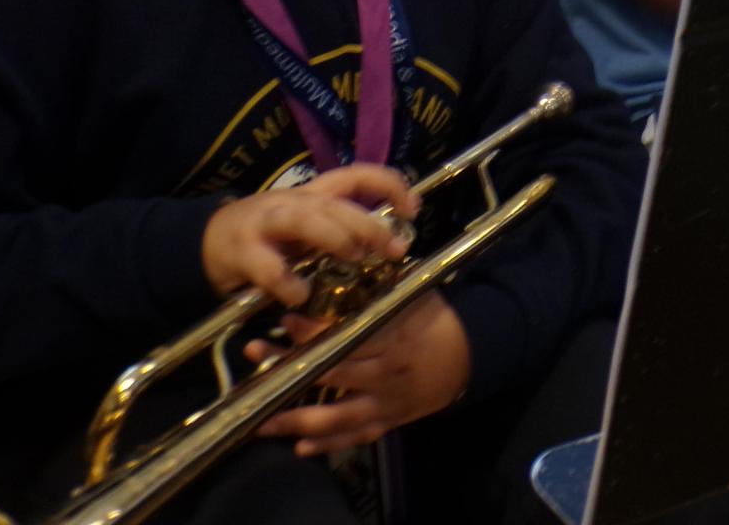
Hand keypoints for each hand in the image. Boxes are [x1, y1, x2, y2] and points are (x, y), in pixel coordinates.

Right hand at [200, 164, 416, 306]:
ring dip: (334, 237)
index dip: (388, 184)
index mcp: (311, 194)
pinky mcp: (241, 253)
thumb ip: (337, 227)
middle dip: (370, 223)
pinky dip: (287, 283)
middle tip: (395, 248)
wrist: (203, 243)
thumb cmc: (266, 237)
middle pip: (335, 202)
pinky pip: (268, 267)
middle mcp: (291, 202)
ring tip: (354, 257)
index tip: (414, 207)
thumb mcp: (304, 225)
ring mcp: (265, 224)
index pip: (355, 175)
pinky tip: (299, 296)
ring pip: (305, 220)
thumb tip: (387, 240)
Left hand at [251, 294, 471, 454]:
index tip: (285, 320)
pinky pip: (356, 436)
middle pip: (330, 374)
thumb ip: (377, 294)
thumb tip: (335, 282)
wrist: (472, 355)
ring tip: (262, 421)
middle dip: (288, 370)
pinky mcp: (390, 420)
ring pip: (336, 416)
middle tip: (256, 359)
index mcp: (392, 338)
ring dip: (296, 419)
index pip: (346, 336)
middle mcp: (385, 374)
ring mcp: (386, 402)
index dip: (313, 331)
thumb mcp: (412, 299)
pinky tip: (300, 446)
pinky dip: (328, 444)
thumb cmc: (438, 321)